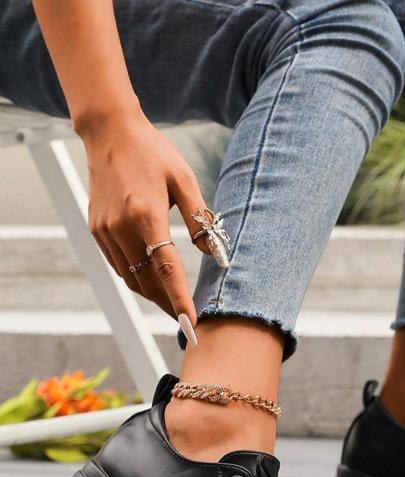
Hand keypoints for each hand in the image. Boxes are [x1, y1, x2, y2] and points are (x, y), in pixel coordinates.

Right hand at [82, 110, 211, 322]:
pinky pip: (119, 266)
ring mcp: (105, 231)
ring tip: (172, 305)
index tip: (191, 323)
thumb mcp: (184, 180)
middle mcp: (122, 228)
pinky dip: (136, 278)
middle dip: (168, 304)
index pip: (167, 269)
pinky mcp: (97, 231)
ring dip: (152, 295)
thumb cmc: (153, 153)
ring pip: (131, 278)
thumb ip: (200, 219)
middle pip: (147, 281)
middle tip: (187, 320)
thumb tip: (215, 254)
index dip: (179, 299)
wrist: (110, 133)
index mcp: (146, 215)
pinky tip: (152, 281)